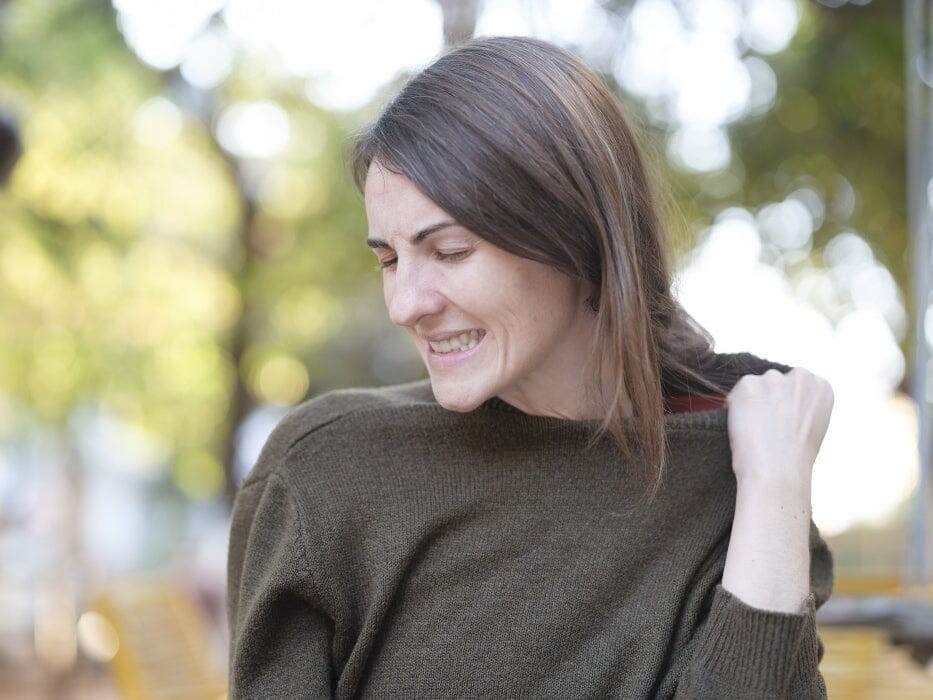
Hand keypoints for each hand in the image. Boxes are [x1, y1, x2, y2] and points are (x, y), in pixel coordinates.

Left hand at [725, 367, 833, 491]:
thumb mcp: (811, 427)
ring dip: (750, 404)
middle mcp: (800, 376)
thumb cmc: (794, 460)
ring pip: (754, 388)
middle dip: (768, 400)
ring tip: (756, 432)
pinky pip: (735, 395)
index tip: (783, 424)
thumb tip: (782, 402)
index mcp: (822, 387)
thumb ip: (801, 407)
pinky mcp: (748, 384)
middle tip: (766, 429)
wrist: (778, 472)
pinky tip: (743, 430)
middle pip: (775, 382)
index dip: (786, 406)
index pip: (797, 384)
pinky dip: (733, 410)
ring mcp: (773, 379)